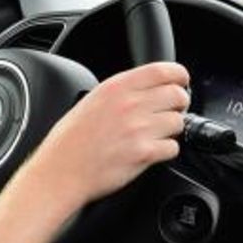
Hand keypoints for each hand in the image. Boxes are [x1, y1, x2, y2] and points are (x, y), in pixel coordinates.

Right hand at [25, 61, 190, 208]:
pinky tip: (151, 151)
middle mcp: (130, 104)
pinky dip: (166, 151)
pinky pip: (173, 147)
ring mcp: (138, 129)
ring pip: (179, 121)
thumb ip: (121, 91)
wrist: (60, 172)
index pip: (163, 70)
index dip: (179, 76)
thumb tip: (148, 88)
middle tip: (172, 111)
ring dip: (172, 129)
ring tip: (156, 135)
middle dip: (180, 104)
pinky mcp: (144, 153)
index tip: (182, 83)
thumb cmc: (70, 141)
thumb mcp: (92, 101)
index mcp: (116, 87)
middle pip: (177, 95)